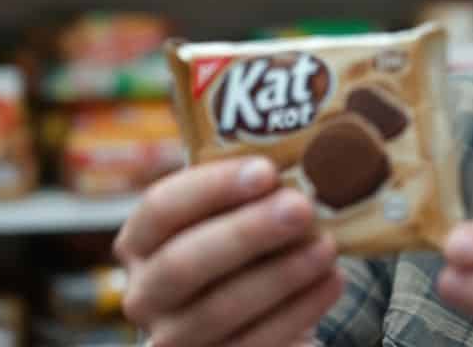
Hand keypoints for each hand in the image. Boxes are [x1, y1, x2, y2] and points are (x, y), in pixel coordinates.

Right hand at [114, 158, 343, 346]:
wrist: (251, 320)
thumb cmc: (241, 249)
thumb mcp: (231, 216)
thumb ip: (250, 190)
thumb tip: (307, 145)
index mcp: (141, 242)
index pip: (162, 207)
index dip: (213, 187)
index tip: (267, 170)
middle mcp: (145, 294)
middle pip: (185, 262)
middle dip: (248, 232)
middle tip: (302, 208)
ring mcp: (174, 340)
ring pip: (220, 310)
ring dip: (281, 275)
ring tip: (328, 247)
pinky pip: (254, 345)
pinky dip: (297, 313)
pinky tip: (331, 283)